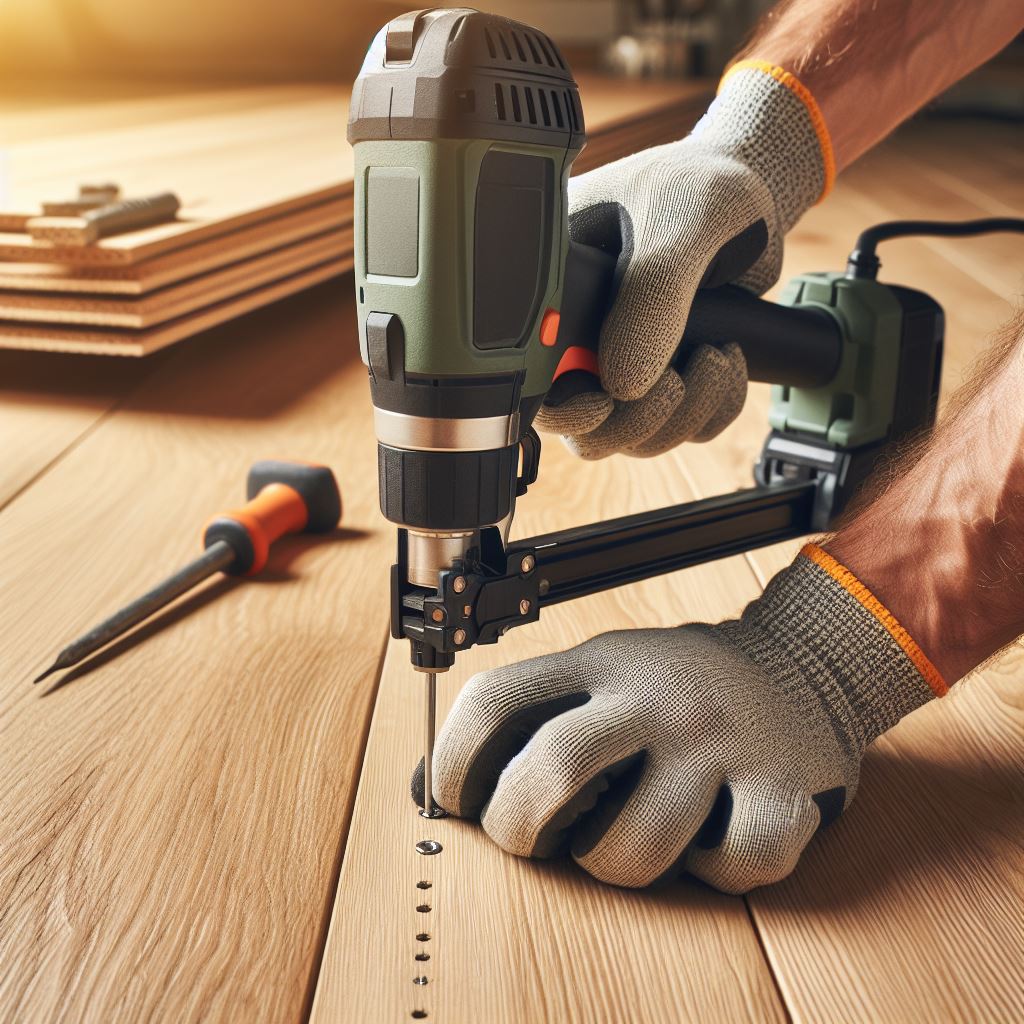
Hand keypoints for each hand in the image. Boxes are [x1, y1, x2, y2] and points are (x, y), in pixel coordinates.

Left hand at [425, 546, 938, 891]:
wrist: (801, 661)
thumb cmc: (678, 685)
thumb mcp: (600, 672)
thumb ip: (528, 716)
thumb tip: (426, 784)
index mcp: (602, 663)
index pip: (497, 701)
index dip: (453, 762)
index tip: (454, 799)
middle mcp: (656, 697)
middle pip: (553, 768)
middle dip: (518, 826)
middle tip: (528, 838)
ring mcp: (719, 742)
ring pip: (632, 847)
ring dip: (610, 864)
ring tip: (624, 837)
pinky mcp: (779, 789)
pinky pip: (728, 869)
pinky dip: (709, 873)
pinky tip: (706, 841)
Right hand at [535, 64, 827, 458]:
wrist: (751, 198)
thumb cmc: (700, 187)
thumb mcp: (679, 222)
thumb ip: (653, 295)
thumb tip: (625, 381)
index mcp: (552, 292)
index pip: (531, 376)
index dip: (563, 408)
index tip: (605, 400)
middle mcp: (579, 336)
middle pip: (584, 429)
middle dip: (638, 421)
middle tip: (677, 382)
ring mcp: (623, 361)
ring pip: (636, 436)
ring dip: (685, 414)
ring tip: (717, 357)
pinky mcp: (665, 376)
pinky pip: (683, 428)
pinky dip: (714, 409)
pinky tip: (727, 360)